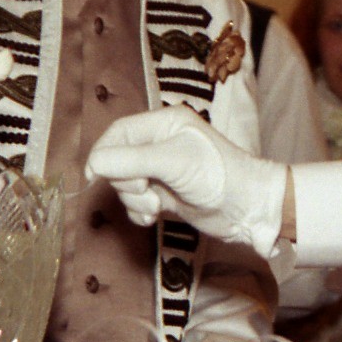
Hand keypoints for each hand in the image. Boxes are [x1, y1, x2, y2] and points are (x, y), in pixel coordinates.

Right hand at [87, 105, 286, 256]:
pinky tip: (154, 217)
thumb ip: (131, 160)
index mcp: (165, 123)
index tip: (95, 177)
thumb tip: (93, 163)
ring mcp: (163, 170)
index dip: (104, 153)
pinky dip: (140, 212)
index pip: (119, 132)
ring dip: (134, 200)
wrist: (247, 209)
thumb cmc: (217, 175)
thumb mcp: (172, 162)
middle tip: (147, 191)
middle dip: (127, 181)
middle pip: (118, 160)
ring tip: (156, 207)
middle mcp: (161, 143)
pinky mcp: (166, 194)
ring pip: (126, 184)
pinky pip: (137, 201)